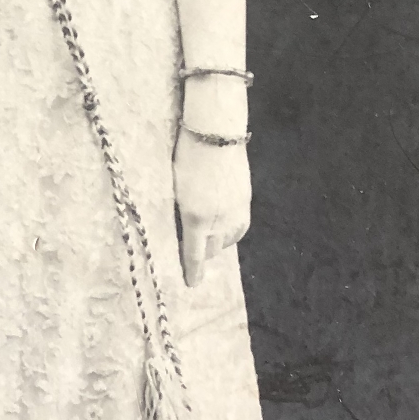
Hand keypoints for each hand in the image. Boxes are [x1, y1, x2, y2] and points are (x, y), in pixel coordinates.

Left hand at [174, 129, 250, 286]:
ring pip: (228, 241)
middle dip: (202, 256)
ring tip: (207, 242)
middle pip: (212, 250)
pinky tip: (224, 229)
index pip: (194, 255)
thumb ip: (178, 213)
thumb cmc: (186, 157)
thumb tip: (178, 229)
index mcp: (196, 218)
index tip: (191, 285)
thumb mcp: (173, 188)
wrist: (215, 133)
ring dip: (217, 245)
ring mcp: (235, 210)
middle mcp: (219, 220)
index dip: (193, 272)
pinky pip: (240, 228)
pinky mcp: (245, 201)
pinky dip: (231, 234)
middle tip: (192, 255)